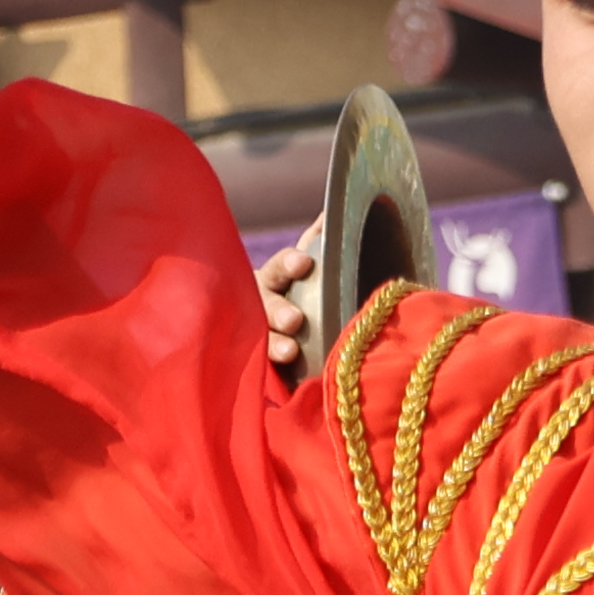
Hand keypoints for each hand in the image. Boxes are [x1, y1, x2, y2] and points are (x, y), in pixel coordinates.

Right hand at [256, 226, 321, 384]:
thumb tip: (333, 210)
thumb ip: (320, 242)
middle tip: (296, 319)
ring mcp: (260, 338)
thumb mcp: (312, 265)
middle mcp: (262, 307)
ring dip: (275, 345)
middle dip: (279, 311)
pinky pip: (268, 372)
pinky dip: (276, 376)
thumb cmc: (305, 290)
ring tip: (290, 352)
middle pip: (267, 306)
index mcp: (276, 279)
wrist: (284, 330)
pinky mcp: (265, 369)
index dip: (289, 264)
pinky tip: (287, 384)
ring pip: (263, 340)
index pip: (280, 267)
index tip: (305, 263)